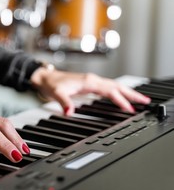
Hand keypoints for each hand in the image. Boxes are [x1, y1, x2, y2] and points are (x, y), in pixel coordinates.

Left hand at [30, 68, 150, 114]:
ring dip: (126, 92)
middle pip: (116, 86)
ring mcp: (91, 81)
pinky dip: (117, 91)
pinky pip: (107, 87)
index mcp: (88, 82)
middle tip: (145, 100)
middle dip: (131, 93)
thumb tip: (69, 112)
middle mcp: (92, 80)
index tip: (129, 108)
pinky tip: (120, 96)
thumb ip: (65, 103)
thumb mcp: (57, 94)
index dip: (120, 100)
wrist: (45, 77)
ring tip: (138, 99)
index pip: (109, 91)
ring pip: (114, 86)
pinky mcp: (89, 83)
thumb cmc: (51, 84)